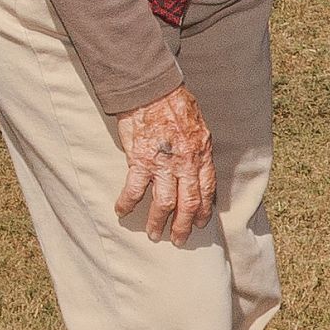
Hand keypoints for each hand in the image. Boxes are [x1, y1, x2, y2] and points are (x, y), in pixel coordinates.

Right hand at [114, 86, 214, 243]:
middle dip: (184, 226)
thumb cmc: (175, 102)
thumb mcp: (199, 124)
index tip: (201, 222)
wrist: (152, 89)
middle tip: (180, 240)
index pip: (207, 190)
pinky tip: (122, 212)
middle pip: (188, 204)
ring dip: (159, 222)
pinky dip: (127, 203)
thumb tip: (197, 162)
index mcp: (201, 154)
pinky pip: (134, 190)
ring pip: (164, 203)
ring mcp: (163, 164)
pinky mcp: (140, 161)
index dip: (204, 209)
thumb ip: (198, 147)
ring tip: (154, 235)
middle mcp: (185, 163)